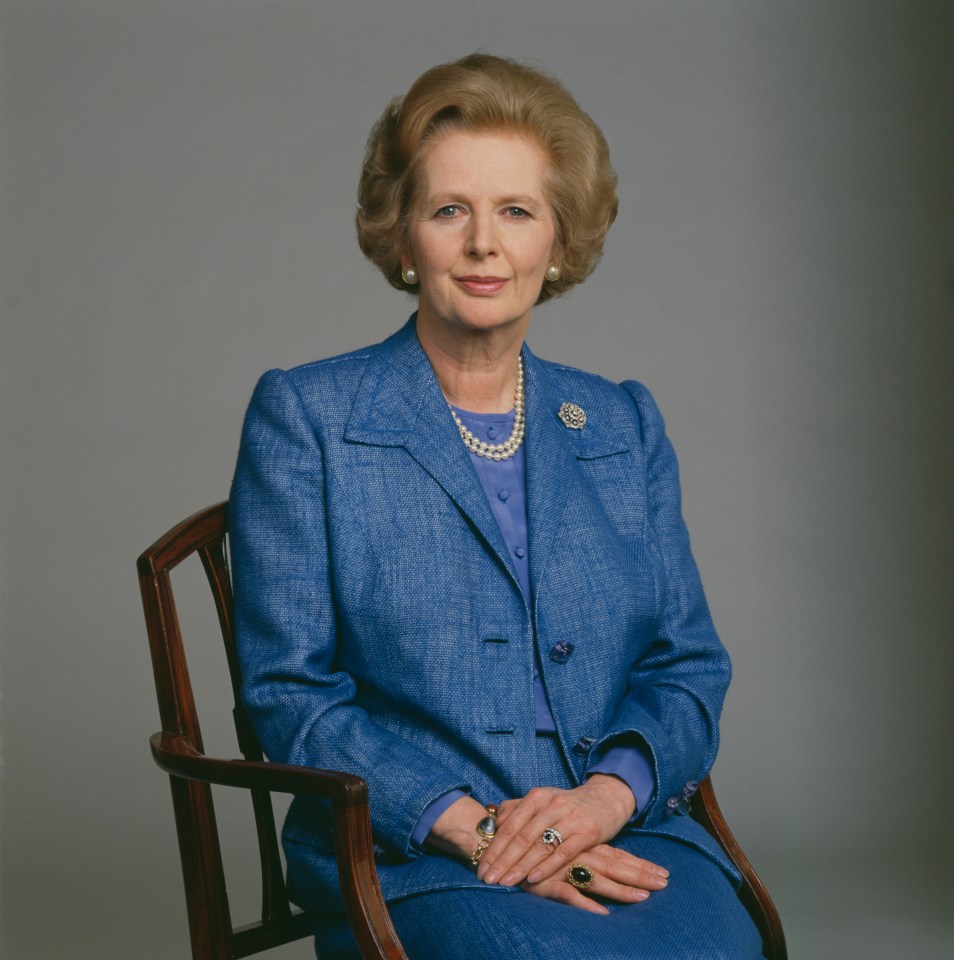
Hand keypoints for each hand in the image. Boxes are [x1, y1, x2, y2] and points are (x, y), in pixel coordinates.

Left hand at [477, 775, 636, 887]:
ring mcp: (570, 818)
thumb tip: (494, 825)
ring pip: (540, 845)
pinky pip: (564, 852)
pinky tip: (533, 879)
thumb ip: (518, 810)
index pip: (510, 825)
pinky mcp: (588, 831)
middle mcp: (551, 805)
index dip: (494, 848)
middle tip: (488, 879)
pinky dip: (547, 866)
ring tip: (505, 882)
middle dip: (502, 860)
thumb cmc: (568, 805)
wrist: (606, 799)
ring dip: (520, 866)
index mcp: (537, 797)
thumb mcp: (543, 801)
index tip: (480, 867)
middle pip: (521, 836)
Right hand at [518, 842, 668, 915]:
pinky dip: (585, 904)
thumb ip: (572, 851)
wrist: (493, 840)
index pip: (617, 854)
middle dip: (640, 875)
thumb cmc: (526, 841)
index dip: (640, 864)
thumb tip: (599, 863)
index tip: (664, 873)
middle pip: (614, 865)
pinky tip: (603, 914)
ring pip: (597, 879)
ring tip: (644, 897)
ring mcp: (561, 868)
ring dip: (621, 889)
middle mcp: (576, 854)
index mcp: (581, 845)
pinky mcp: (545, 882)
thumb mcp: (552, 844)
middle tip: (665, 883)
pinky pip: (568, 894)